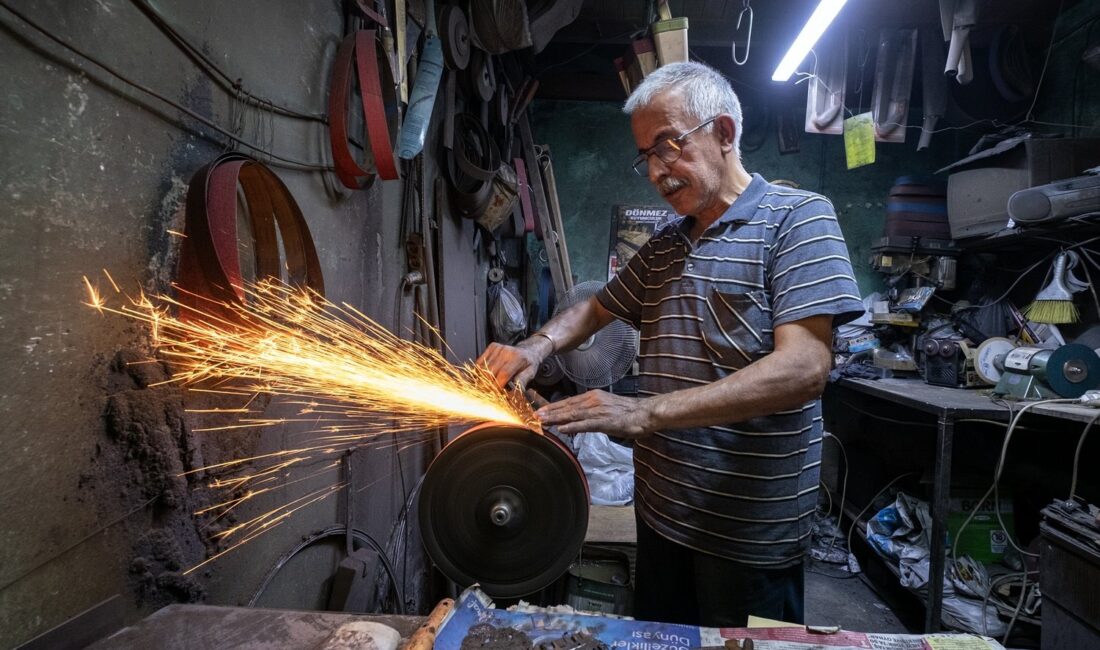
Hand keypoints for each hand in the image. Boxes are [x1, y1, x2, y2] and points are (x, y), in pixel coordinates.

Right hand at [476, 338, 550, 388]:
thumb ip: (522, 382)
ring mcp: (498, 348)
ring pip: (483, 368)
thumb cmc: (529, 363)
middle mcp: (506, 351)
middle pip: (490, 371)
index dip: (498, 385)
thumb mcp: (530, 373)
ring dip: (483, 379)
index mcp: (517, 358)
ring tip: (488, 385)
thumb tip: (515, 392)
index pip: (503, 374)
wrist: (528, 350)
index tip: (496, 393)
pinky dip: (479, 371)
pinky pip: (480, 361)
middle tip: (491, 391)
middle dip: (489, 384)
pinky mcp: (492, 347)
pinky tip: (484, 376)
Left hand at [536, 390, 655, 437]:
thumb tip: (574, 420)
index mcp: (592, 397)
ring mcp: (598, 411)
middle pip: (566, 407)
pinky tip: (563, 429)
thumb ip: (589, 413)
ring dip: (556, 418)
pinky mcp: (605, 421)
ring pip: (573, 414)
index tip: (538, 410)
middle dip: (549, 412)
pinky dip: (573, 427)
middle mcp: (593, 401)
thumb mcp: (605, 408)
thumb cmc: (627, 413)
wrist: (645, 413)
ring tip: (542, 421)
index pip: (568, 402)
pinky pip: (586, 424)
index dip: (552, 406)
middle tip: (533, 415)